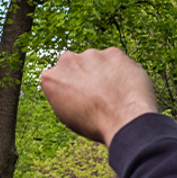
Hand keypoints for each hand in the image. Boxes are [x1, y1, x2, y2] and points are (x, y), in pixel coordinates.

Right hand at [40, 48, 156, 146]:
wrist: (123, 120)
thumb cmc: (95, 124)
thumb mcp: (67, 114)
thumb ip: (63, 95)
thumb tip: (70, 91)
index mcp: (50, 77)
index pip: (59, 76)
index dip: (71, 87)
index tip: (82, 96)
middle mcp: (67, 61)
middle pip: (76, 64)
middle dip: (85, 74)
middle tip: (99, 92)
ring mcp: (91, 55)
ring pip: (97, 60)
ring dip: (103, 70)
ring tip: (115, 91)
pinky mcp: (113, 52)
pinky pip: (117, 60)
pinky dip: (121, 69)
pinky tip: (126, 85)